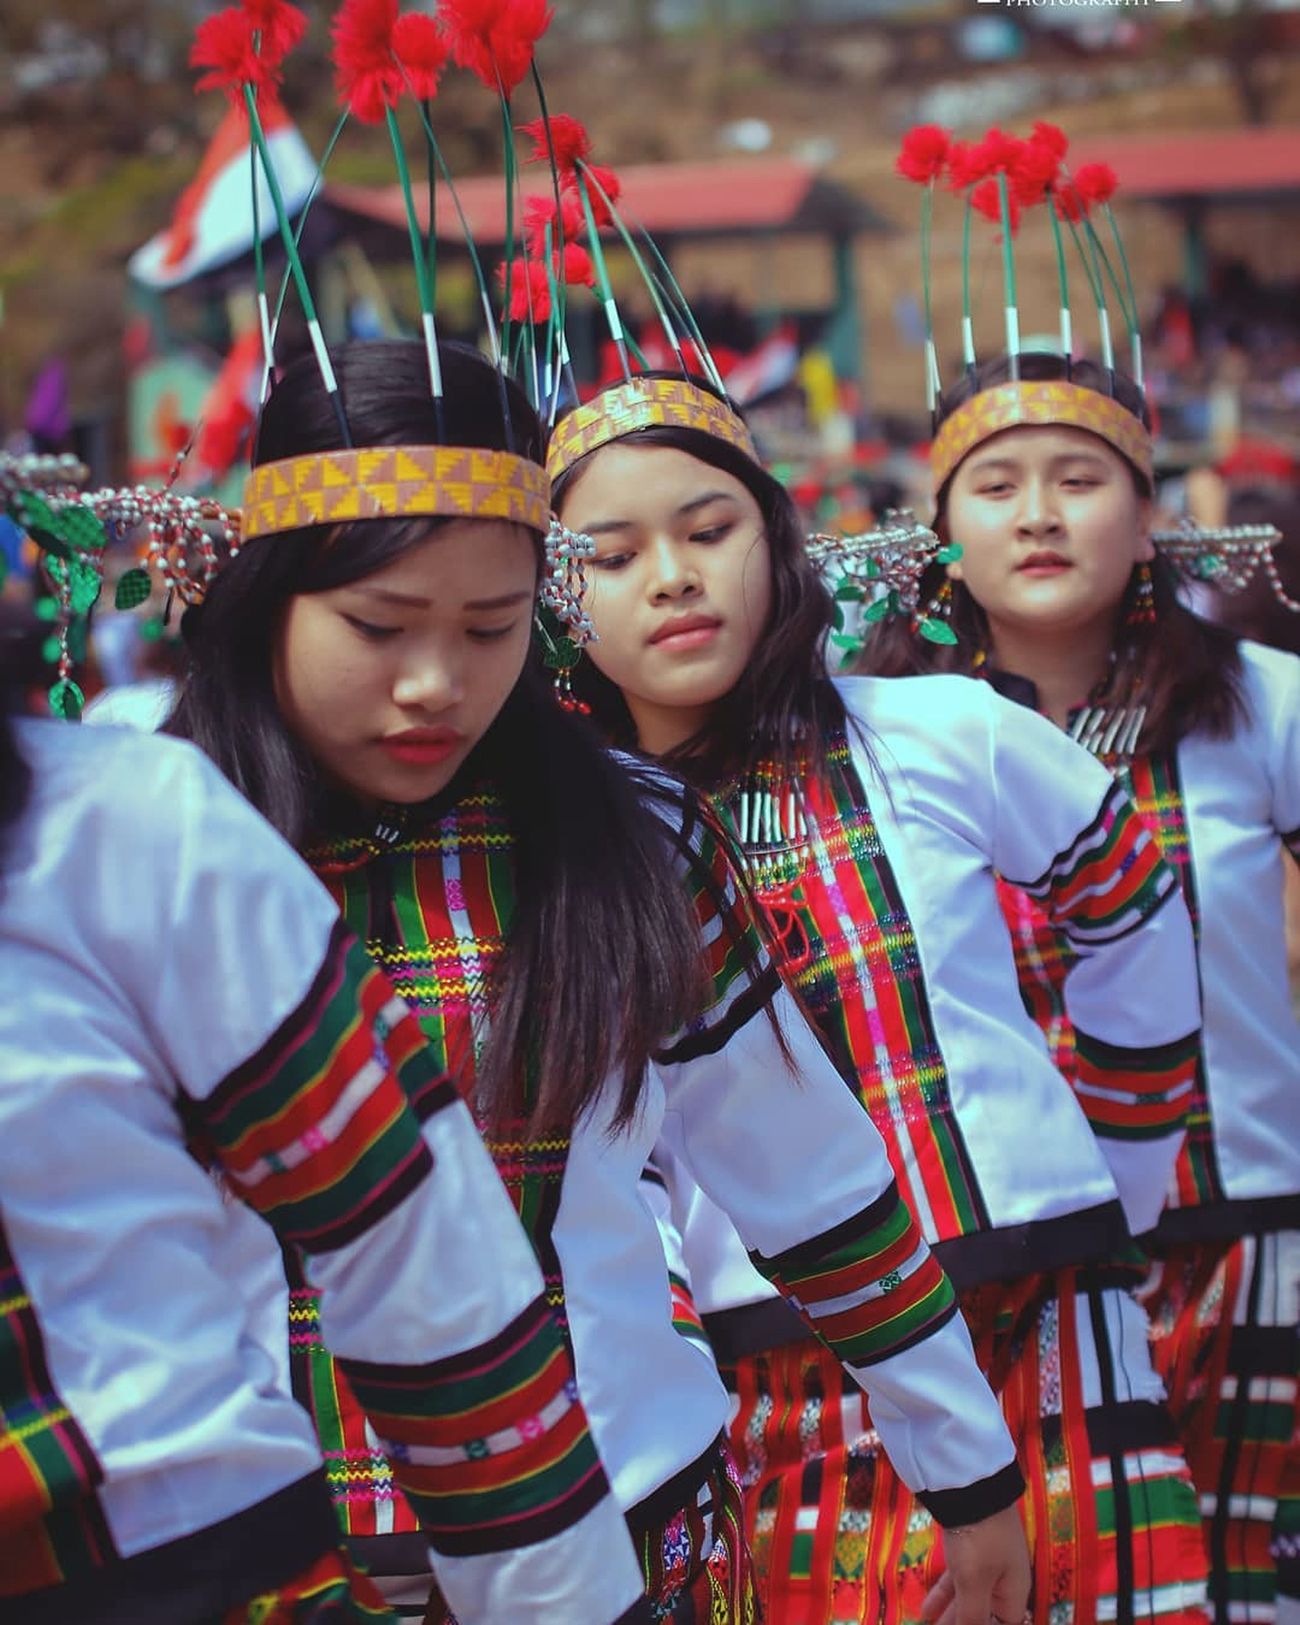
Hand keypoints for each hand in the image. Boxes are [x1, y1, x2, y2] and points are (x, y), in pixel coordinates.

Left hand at [921, 1503, 1030, 1624]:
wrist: (972, 1485)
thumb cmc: (979, 1537)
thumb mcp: (973, 1583)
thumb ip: (972, 1617)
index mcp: (1014, 1592)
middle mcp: (1004, 1580)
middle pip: (985, 1616)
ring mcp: (986, 1562)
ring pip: (968, 1600)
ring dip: (950, 1617)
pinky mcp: (969, 1546)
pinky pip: (957, 1581)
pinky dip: (943, 1597)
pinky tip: (925, 1611)